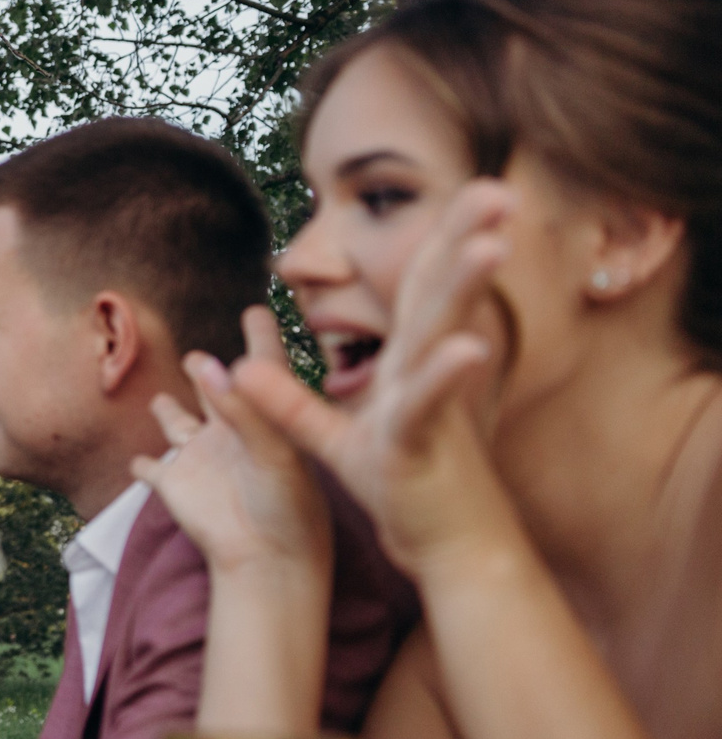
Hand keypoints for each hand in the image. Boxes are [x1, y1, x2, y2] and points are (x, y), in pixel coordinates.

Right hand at [134, 307, 332, 587]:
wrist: (266, 561)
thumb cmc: (286, 507)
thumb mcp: (275, 453)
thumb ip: (243, 410)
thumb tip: (210, 364)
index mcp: (262, 418)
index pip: (260, 368)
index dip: (259, 339)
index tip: (257, 309)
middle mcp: (230, 433)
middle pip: (216, 391)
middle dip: (208, 371)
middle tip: (199, 355)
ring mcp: (200, 458)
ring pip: (178, 425)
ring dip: (168, 411)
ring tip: (162, 400)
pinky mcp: (173, 484)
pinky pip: (150, 469)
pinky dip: (143, 465)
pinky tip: (137, 462)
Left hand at [235, 181, 524, 584]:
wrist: (452, 551)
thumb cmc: (405, 491)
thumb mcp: (334, 440)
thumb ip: (289, 402)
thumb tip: (236, 369)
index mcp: (411, 368)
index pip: (421, 291)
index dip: (439, 240)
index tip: (471, 187)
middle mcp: (428, 377)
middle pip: (442, 295)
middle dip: (468, 238)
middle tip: (502, 186)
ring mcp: (431, 409)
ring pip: (444, 338)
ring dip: (466, 291)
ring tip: (493, 245)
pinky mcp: (421, 446)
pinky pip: (429, 406)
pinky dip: (446, 377)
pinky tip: (469, 349)